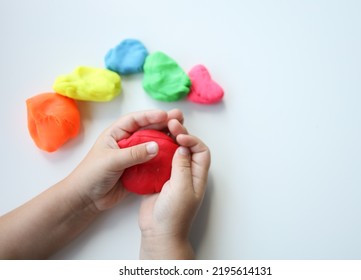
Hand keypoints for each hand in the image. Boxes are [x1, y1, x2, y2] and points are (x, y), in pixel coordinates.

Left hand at [66, 109, 183, 212]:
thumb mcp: (112, 161)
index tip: (166, 115)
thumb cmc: (92, 175)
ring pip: (153, 144)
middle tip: (180, 119)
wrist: (87, 199)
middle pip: (148, 129)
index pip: (135, 120)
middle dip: (164, 124)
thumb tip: (156, 146)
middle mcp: (127, 142)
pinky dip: (165, 157)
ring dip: (167, 139)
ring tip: (182, 134)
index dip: (151, 116)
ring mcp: (134, 155)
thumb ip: (134, 153)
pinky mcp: (139, 169)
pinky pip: (154, 160)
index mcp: (117, 133)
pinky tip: (176, 154)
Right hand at [139, 119, 210, 258]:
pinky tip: (150, 143)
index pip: (201, 150)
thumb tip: (183, 147)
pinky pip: (159, 160)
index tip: (179, 137)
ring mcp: (172, 175)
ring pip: (173, 151)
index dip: (192, 140)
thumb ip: (182, 166)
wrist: (158, 232)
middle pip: (187, 147)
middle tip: (170, 124)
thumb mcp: (181, 188)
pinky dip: (156, 150)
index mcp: (197, 175)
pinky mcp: (159, 179)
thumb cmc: (174, 215)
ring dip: (168, 140)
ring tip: (160, 128)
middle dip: (180, 134)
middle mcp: (187, 173)